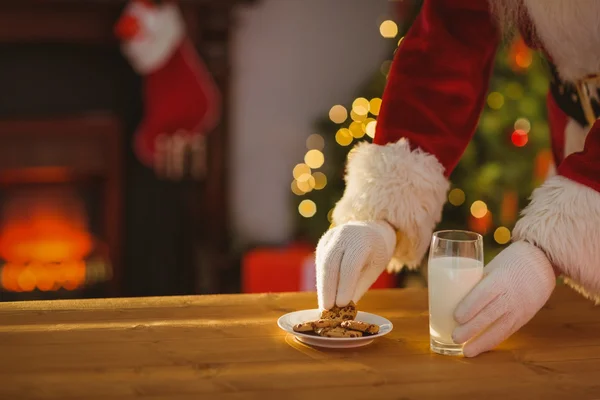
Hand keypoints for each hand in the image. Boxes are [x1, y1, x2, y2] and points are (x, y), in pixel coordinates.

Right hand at [315, 221, 395, 309]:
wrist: (370, 230)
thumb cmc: (375, 253)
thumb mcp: (374, 269)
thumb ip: (360, 286)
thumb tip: (346, 308)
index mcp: (362, 240)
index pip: (350, 264)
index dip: (344, 285)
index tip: (341, 304)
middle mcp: (344, 234)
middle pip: (330, 263)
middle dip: (327, 288)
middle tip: (327, 309)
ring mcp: (331, 236)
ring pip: (322, 263)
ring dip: (322, 286)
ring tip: (324, 305)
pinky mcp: (323, 242)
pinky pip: (320, 262)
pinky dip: (321, 280)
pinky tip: (324, 294)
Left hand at [452, 241, 555, 356]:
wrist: (543, 263)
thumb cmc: (511, 261)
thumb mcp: (493, 266)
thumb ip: (478, 282)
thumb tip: (454, 297)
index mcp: (500, 278)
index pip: (484, 294)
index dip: (470, 307)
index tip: (456, 317)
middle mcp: (511, 295)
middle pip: (490, 314)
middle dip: (472, 329)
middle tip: (455, 337)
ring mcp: (520, 308)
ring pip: (500, 328)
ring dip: (482, 342)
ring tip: (466, 352)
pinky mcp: (524, 317)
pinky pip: (508, 331)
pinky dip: (494, 341)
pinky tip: (481, 347)